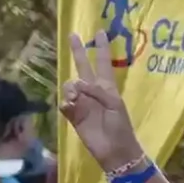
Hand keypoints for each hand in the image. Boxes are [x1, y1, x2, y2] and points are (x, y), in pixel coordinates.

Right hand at [60, 35, 148, 170]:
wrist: (114, 150)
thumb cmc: (119, 126)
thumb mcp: (113, 104)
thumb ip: (96, 91)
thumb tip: (76, 84)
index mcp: (107, 87)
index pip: (103, 62)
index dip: (102, 48)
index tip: (101, 32)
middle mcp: (93, 91)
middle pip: (83, 66)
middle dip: (78, 51)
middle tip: (72, 34)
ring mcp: (82, 102)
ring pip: (69, 85)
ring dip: (71, 88)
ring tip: (76, 99)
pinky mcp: (73, 115)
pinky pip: (64, 103)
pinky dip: (67, 103)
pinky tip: (72, 108)